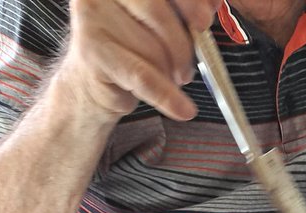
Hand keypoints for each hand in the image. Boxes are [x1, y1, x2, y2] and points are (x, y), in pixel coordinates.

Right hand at [59, 0, 220, 122]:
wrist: (94, 77)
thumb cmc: (130, 43)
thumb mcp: (161, 22)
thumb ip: (184, 10)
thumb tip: (212, 4)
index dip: (188, 3)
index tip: (204, 20)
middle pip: (159, 13)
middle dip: (182, 44)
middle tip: (188, 67)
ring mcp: (93, 17)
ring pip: (154, 49)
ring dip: (169, 72)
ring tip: (165, 78)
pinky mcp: (93, 51)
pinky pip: (143, 75)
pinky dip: (167, 96)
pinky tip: (183, 109)